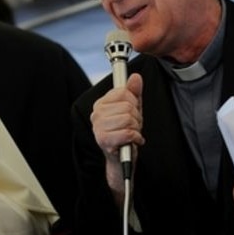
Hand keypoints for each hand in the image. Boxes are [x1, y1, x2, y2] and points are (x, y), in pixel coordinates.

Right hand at [91, 73, 144, 192]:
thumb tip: (135, 77)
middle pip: (127, 106)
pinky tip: (132, 140)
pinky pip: (128, 133)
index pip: (123, 92)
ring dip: (136, 128)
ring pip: (128, 119)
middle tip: (132, 125)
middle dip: (136, 117)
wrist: (121, 157)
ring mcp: (99, 127)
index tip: (131, 111)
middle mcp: (96, 114)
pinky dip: (136, 138)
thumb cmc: (124, 132)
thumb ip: (134, 92)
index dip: (133, 101)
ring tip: (131, 133)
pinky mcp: (104, 140)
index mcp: (101, 104)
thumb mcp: (132, 110)